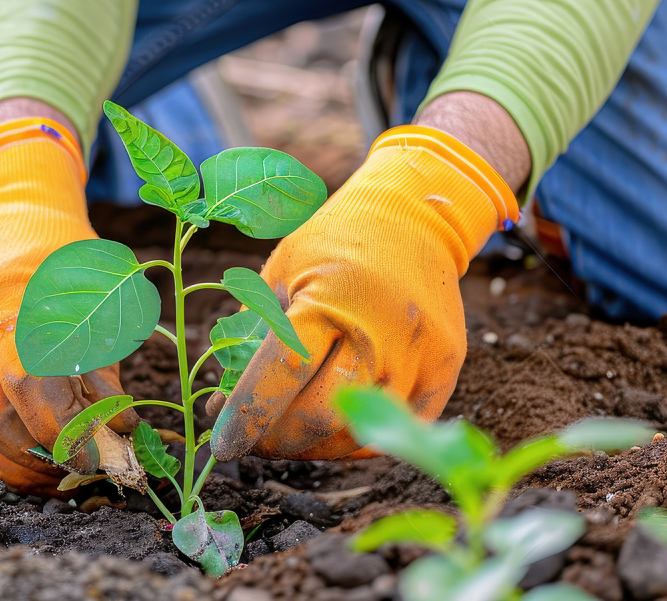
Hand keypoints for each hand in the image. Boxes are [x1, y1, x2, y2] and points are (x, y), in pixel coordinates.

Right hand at [0, 118, 139, 493]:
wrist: (5, 219)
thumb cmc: (64, 258)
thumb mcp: (100, 296)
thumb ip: (104, 368)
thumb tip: (116, 435)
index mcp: (10, 299)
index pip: (29, 382)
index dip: (64, 430)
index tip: (99, 455)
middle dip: (37, 460)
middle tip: (77, 472)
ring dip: (11, 465)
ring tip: (53, 475)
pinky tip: (25, 451)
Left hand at [210, 125, 519, 460]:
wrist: (413, 220)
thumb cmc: (333, 246)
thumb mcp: (280, 273)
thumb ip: (254, 338)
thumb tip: (225, 409)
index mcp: (331, 301)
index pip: (281, 376)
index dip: (247, 416)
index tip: (223, 441)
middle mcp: (382, 334)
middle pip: (318, 418)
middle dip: (274, 440)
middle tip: (252, 439)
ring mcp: (420, 357)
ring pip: (354, 434)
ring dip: (310, 446)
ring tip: (285, 431)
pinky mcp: (443, 373)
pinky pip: (391, 430)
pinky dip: (351, 439)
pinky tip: (326, 427)